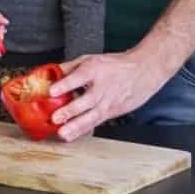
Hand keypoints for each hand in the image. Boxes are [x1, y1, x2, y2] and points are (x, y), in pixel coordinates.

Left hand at [49, 51, 169, 140]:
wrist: (144, 71)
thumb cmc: (116, 65)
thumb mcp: (91, 58)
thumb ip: (69, 67)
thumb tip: (50, 74)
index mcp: (94, 70)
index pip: (79, 77)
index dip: (65, 85)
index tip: (52, 91)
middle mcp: (102, 87)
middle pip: (86, 100)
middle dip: (70, 111)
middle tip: (55, 118)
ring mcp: (109, 102)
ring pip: (93, 116)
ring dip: (77, 126)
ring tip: (63, 133)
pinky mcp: (113, 112)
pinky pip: (97, 122)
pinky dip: (85, 130)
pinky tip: (74, 135)